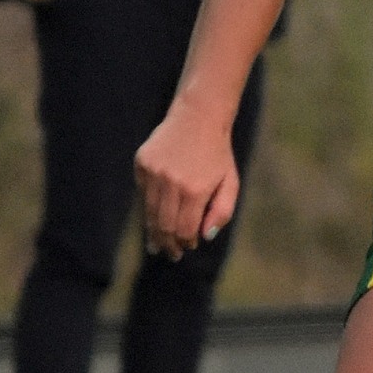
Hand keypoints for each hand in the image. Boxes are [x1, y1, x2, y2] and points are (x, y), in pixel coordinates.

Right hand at [135, 109, 238, 260]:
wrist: (198, 117)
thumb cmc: (218, 154)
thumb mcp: (230, 183)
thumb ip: (222, 212)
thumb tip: (204, 238)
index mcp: (196, 190)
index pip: (185, 229)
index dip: (186, 242)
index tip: (187, 248)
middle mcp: (171, 183)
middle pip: (164, 225)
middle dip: (167, 243)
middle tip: (169, 255)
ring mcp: (153, 172)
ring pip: (149, 212)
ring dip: (153, 231)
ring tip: (155, 245)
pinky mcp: (142, 163)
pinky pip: (142, 193)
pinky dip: (148, 207)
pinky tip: (152, 216)